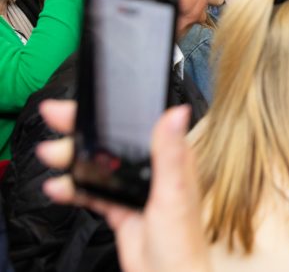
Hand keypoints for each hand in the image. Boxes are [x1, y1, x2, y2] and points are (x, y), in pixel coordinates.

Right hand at [36, 100, 210, 271]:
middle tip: (56, 120)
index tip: (86, 101)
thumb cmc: (183, 241)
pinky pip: (92, 192)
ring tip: (51, 156)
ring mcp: (135, 189)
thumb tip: (176, 113)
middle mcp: (154, 170)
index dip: (111, 112)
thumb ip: (172, 152)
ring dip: (74, 159)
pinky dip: (74, 188)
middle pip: (114, 143)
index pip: (139, 125)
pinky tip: (58, 187)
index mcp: (173, 158)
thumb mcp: (175, 191)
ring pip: (99, 166)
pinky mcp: (121, 209)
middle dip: (83, 130)